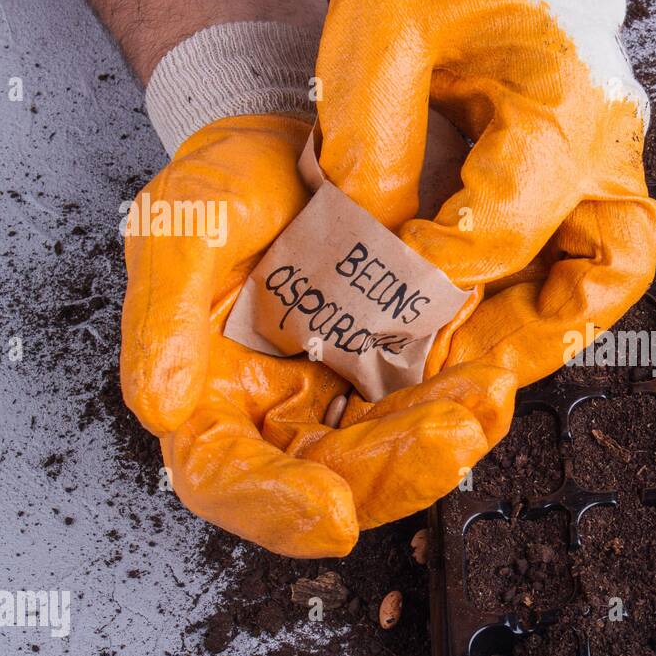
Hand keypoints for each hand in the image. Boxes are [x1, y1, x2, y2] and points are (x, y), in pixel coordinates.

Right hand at [131, 115, 512, 556]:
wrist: (306, 140)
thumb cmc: (232, 186)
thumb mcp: (183, 226)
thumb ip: (164, 317)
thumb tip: (160, 411)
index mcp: (212, 396)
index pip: (226, 478)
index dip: (272, 506)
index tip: (329, 514)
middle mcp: (283, 412)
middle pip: (332, 478)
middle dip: (392, 472)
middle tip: (446, 440)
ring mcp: (349, 397)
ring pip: (395, 450)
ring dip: (443, 441)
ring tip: (484, 400)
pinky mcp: (406, 373)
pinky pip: (439, 404)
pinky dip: (469, 398)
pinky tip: (495, 378)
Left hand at [316, 0, 655, 387]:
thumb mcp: (382, 31)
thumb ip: (372, 146)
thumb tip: (368, 251)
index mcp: (565, 100)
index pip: (502, 228)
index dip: (429, 276)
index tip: (364, 293)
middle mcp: (609, 136)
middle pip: (605, 271)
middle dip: (530, 336)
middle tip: (454, 370)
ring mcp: (611, 148)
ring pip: (615, 266)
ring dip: (556, 321)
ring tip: (480, 354)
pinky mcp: (592, 155)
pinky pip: (592, 240)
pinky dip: (551, 285)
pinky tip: (489, 304)